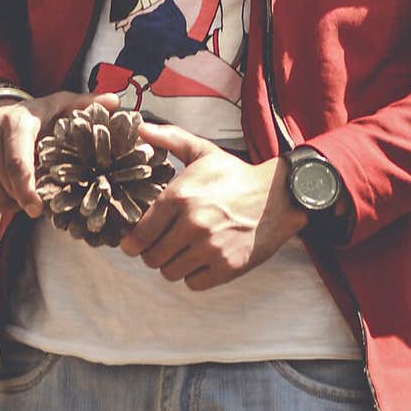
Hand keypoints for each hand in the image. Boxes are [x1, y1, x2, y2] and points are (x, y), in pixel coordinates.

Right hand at [0, 88, 118, 218]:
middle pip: (8, 188)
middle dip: (27, 198)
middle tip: (41, 194)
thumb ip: (86, 106)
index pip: (18, 164)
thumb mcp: (60, 107)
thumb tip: (115, 103)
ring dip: (12, 203)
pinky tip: (4, 189)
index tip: (39, 209)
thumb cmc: (36, 117)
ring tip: (23, 189)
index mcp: (16, 121)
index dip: (29, 190)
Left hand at [119, 121, 307, 288]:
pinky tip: (201, 259)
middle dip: (153, 253)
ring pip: (170, 273)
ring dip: (173, 265)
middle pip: (152, 258)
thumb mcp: (203, 152)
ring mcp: (211, 248)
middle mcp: (193, 224)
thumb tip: (141, 127)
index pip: (139, 234)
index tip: (134, 242)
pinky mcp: (227, 267)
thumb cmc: (236, 175)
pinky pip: (193, 283)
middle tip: (162, 244)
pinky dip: (194, 275)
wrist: (278, 197)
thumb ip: (169, 139)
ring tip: (183, 251)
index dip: (132, 242)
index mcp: (180, 197)